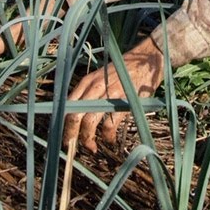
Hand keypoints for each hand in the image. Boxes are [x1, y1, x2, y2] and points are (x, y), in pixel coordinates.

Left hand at [65, 36, 164, 152]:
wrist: (145, 60)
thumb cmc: (122, 72)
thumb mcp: (100, 78)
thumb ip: (88, 93)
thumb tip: (75, 116)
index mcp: (86, 82)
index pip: (67, 105)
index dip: (63, 124)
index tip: (64, 137)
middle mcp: (94, 87)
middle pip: (74, 115)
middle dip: (71, 135)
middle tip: (71, 147)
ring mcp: (108, 94)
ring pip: (89, 122)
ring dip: (87, 139)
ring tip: (91, 148)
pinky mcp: (123, 102)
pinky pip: (109, 125)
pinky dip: (108, 137)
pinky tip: (110, 140)